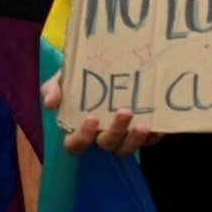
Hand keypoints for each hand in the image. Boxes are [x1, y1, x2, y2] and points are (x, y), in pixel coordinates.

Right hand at [42, 72, 160, 156]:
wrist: (108, 62)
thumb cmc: (81, 77)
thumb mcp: (63, 78)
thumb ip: (53, 89)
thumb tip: (51, 103)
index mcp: (80, 129)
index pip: (76, 144)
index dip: (82, 137)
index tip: (91, 119)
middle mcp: (101, 136)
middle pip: (106, 145)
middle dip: (116, 132)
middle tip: (125, 112)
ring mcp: (122, 135)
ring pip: (126, 148)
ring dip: (135, 140)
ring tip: (143, 125)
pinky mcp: (142, 131)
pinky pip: (149, 141)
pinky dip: (155, 136)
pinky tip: (160, 126)